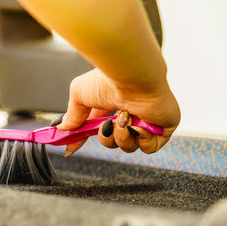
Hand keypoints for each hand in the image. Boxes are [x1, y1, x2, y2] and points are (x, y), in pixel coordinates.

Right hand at [55, 68, 179, 155]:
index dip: (84, 138)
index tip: (71, 148)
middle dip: (106, 138)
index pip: (97, 126)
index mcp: (112, 103)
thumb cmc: (107, 81)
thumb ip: (73, 114)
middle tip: (106, 126)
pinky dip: (142, 140)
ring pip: (129, 146)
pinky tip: (139, 125)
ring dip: (122, 137)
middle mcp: (130, 111)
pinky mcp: (163, 127)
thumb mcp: (79, 95)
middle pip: (113, 140)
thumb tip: (63, 129)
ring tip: (123, 120)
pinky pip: (150, 148)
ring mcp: (147, 120)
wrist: (131, 77)